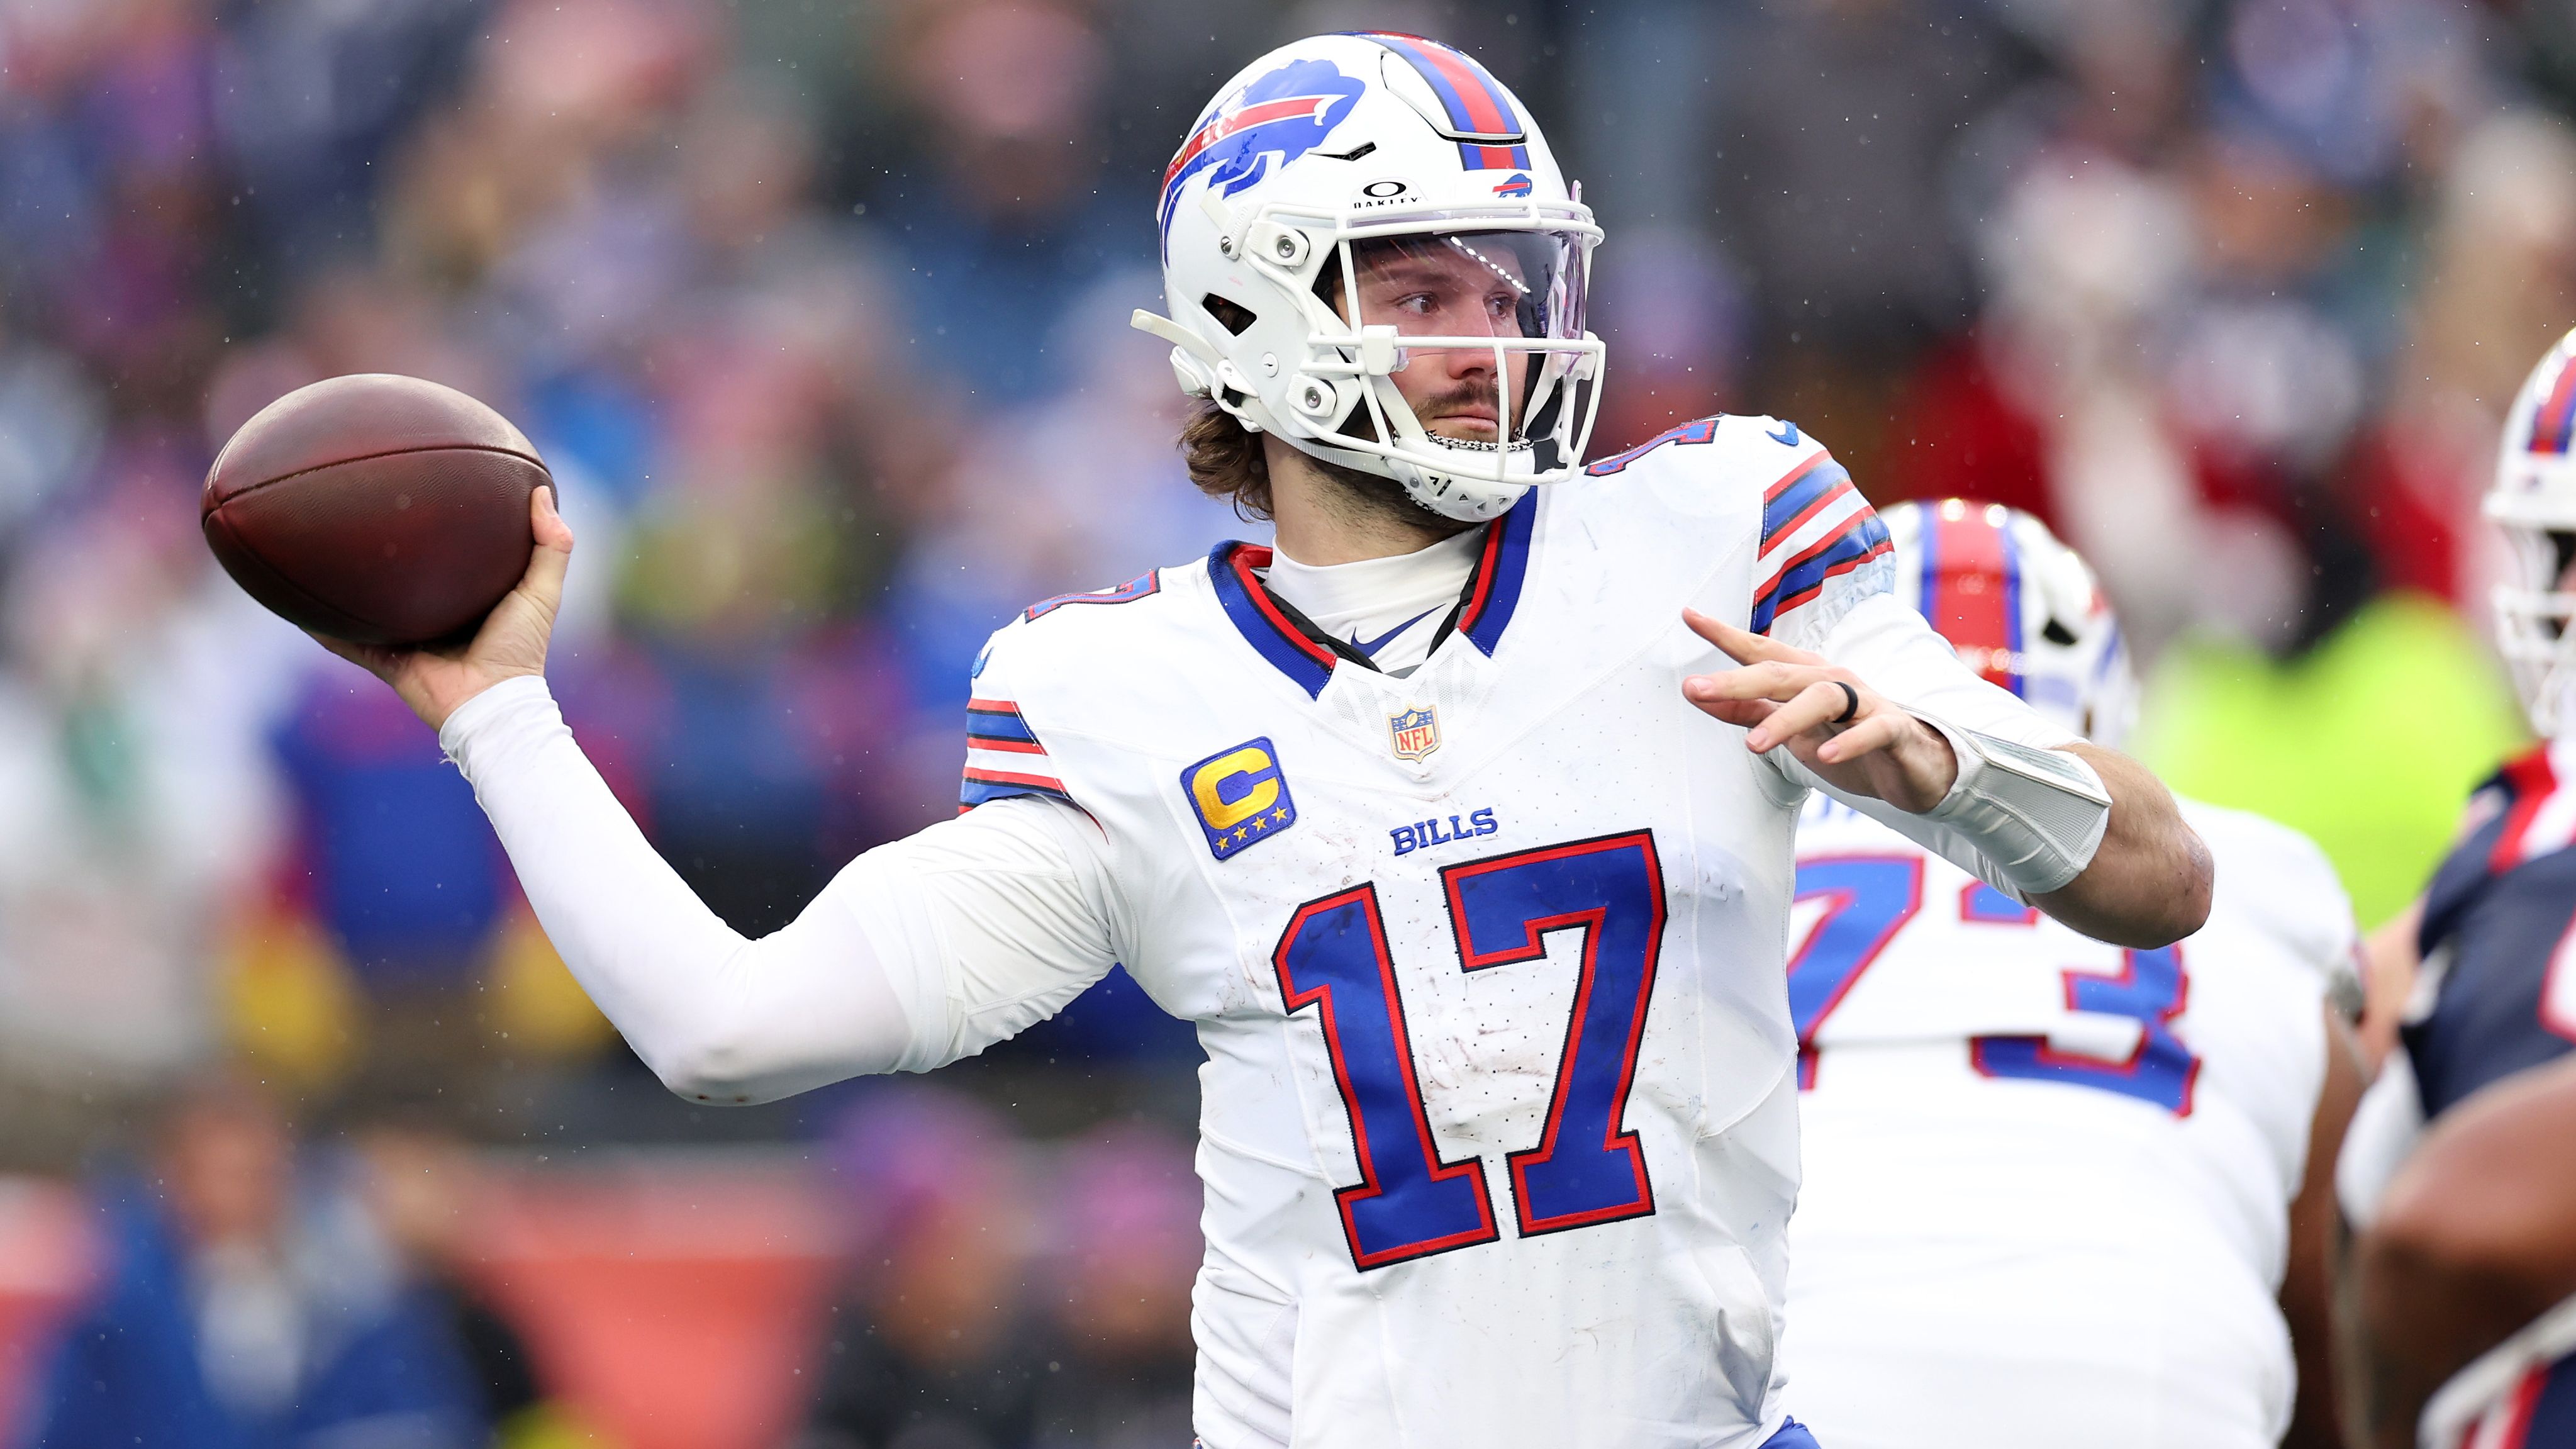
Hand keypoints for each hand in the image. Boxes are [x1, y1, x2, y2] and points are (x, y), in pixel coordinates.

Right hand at [313, 487, 572, 732]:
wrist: (492, 702)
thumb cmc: (520, 649)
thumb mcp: (542, 592)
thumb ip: (551, 546)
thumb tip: (539, 492)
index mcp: (465, 597)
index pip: (446, 556)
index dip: (436, 530)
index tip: (423, 492)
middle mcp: (432, 615)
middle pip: (400, 578)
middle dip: (380, 552)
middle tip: (360, 510)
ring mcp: (405, 638)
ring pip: (366, 606)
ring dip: (342, 585)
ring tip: (314, 550)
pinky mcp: (385, 659)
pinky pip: (344, 641)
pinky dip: (320, 625)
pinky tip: (295, 603)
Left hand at [1679, 608, 1957, 812]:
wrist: (1913, 768)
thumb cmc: (1844, 739)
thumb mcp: (1790, 728)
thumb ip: (1747, 711)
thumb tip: (1696, 694)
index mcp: (1806, 676)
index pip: (1761, 651)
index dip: (1725, 634)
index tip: (1688, 615)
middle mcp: (1834, 681)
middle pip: (1781, 674)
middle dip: (1737, 680)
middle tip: (1695, 689)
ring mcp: (1866, 702)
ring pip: (1823, 699)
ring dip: (1786, 720)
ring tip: (1754, 745)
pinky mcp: (1894, 730)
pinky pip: (1873, 730)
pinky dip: (1851, 742)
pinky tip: (1829, 758)